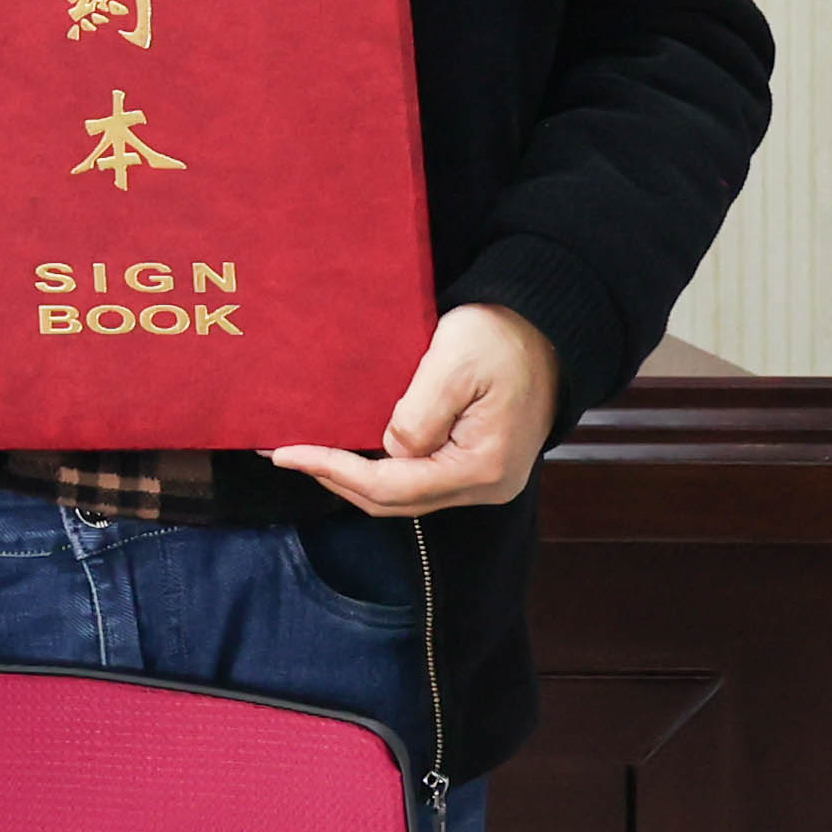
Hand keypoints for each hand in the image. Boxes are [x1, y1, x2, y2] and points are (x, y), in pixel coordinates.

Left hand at [274, 304, 557, 516]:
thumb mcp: (453, 365)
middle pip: (395, 501)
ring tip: (306, 454)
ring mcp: (483, 479)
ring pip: (404, 494)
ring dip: (353, 477)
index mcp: (481, 468)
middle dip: (335, 479)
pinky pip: (418, 478)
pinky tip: (348, 450)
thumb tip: (388, 450)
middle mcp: (485, 485)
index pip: (392, 487)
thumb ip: (419, 414)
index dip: (333, 471)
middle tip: (284, 454)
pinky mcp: (475, 463)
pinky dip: (378, 468)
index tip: (286, 452)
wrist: (547, 330)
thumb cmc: (500, 339)